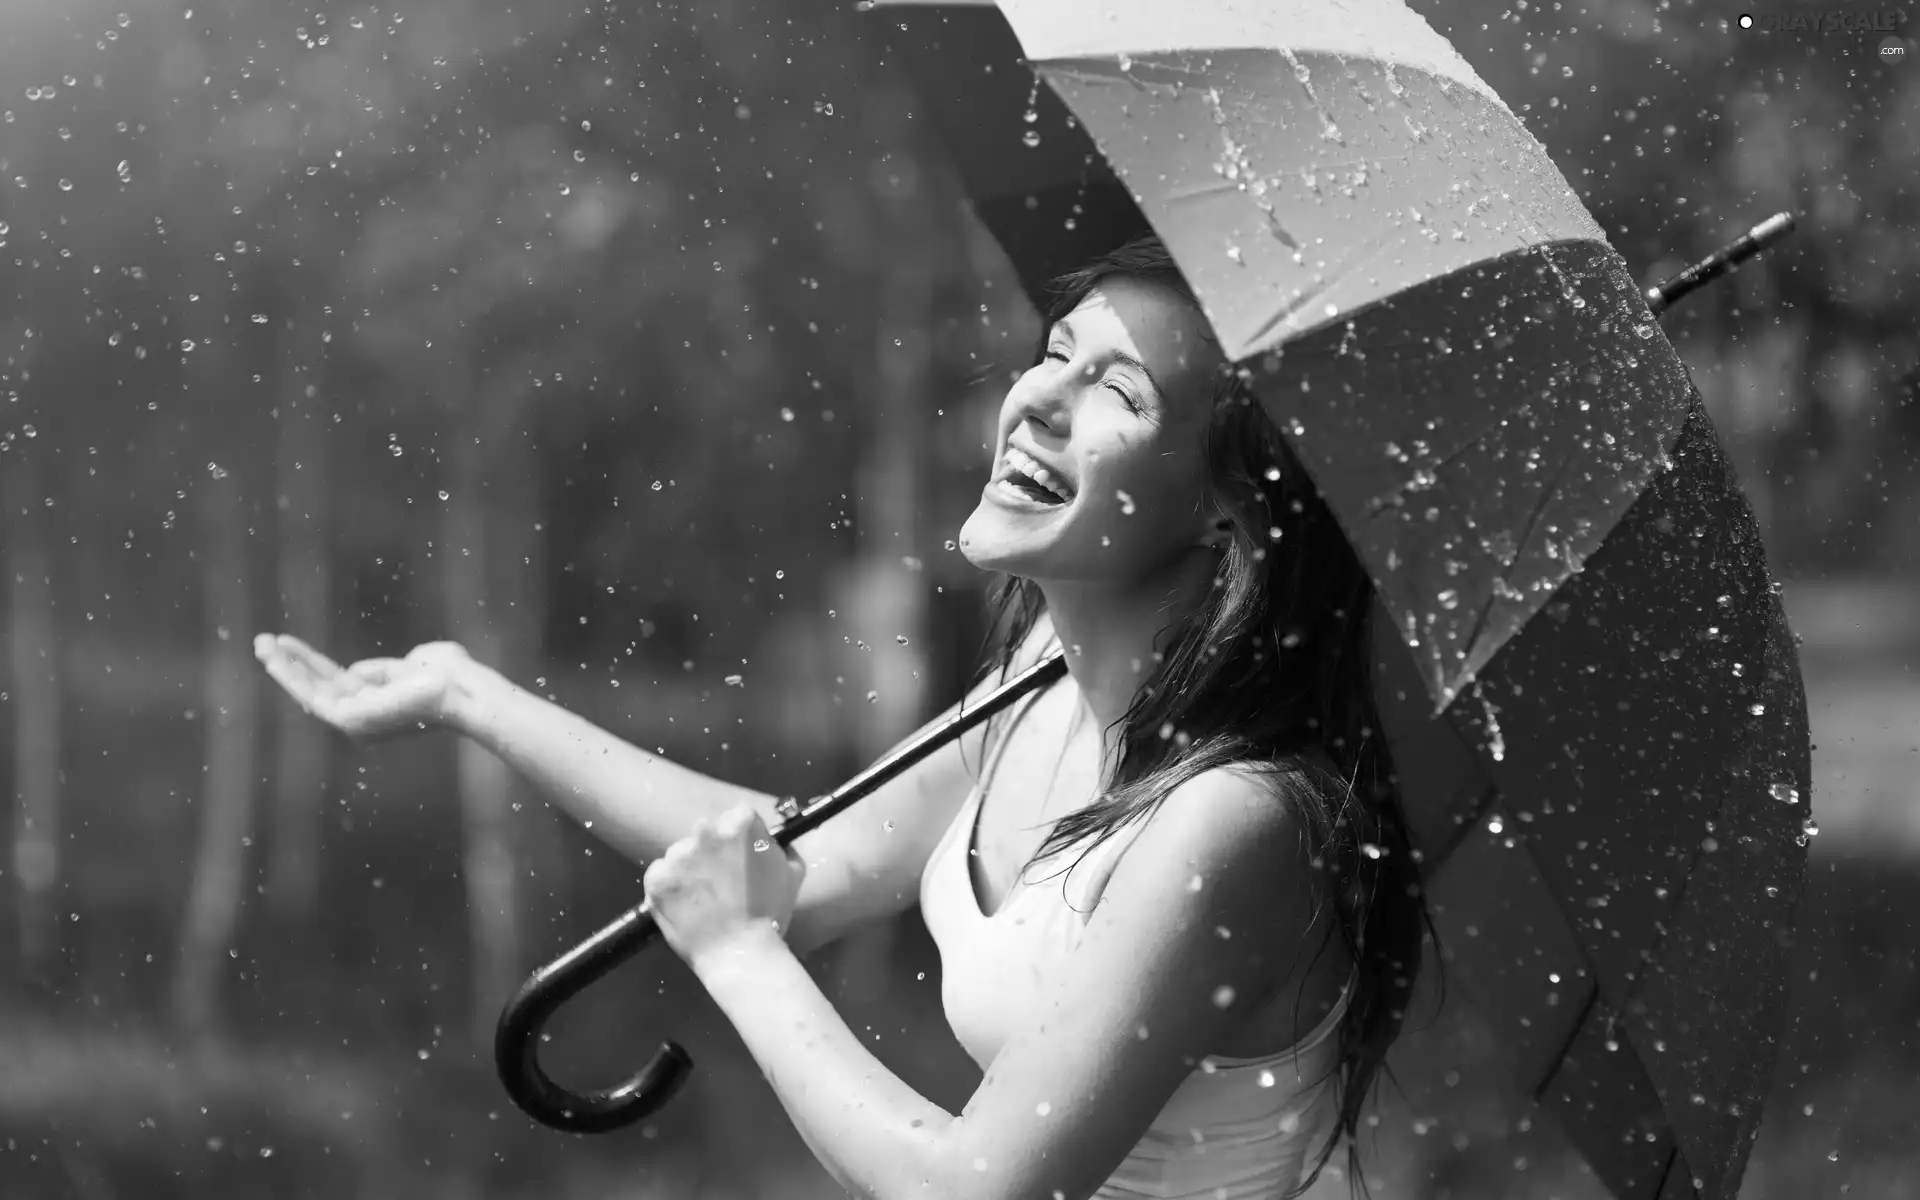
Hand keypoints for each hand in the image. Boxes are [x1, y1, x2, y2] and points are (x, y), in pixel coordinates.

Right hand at [254, 633, 471, 739]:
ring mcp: (356, 724)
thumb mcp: (413, 666)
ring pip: (309, 692)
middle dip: (290, 666)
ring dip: (283, 668)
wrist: (464, 690)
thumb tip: (354, 672)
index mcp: (378, 708)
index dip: (311, 665)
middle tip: (264, 643)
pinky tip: (275, 656)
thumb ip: (384, 670)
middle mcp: (364, 720)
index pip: (337, 684)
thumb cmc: (450, 677)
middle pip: (318, 689)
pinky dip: (291, 675)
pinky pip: (311, 696)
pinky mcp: (350, 721)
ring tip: (260, 644)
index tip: (289, 645)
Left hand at [644, 804, 805, 969]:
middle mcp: (706, 831)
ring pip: (681, 854)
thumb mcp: (791, 874)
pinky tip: (685, 906)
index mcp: (741, 824)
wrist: (740, 954)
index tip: (740, 860)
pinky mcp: (657, 877)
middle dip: (711, 852)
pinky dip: (669, 888)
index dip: (739, 840)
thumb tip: (772, 841)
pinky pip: (660, 874)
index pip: (735, 818)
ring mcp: (679, 854)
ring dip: (688, 870)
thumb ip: (779, 849)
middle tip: (720, 882)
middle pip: (706, 833)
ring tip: (702, 900)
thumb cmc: (770, 916)